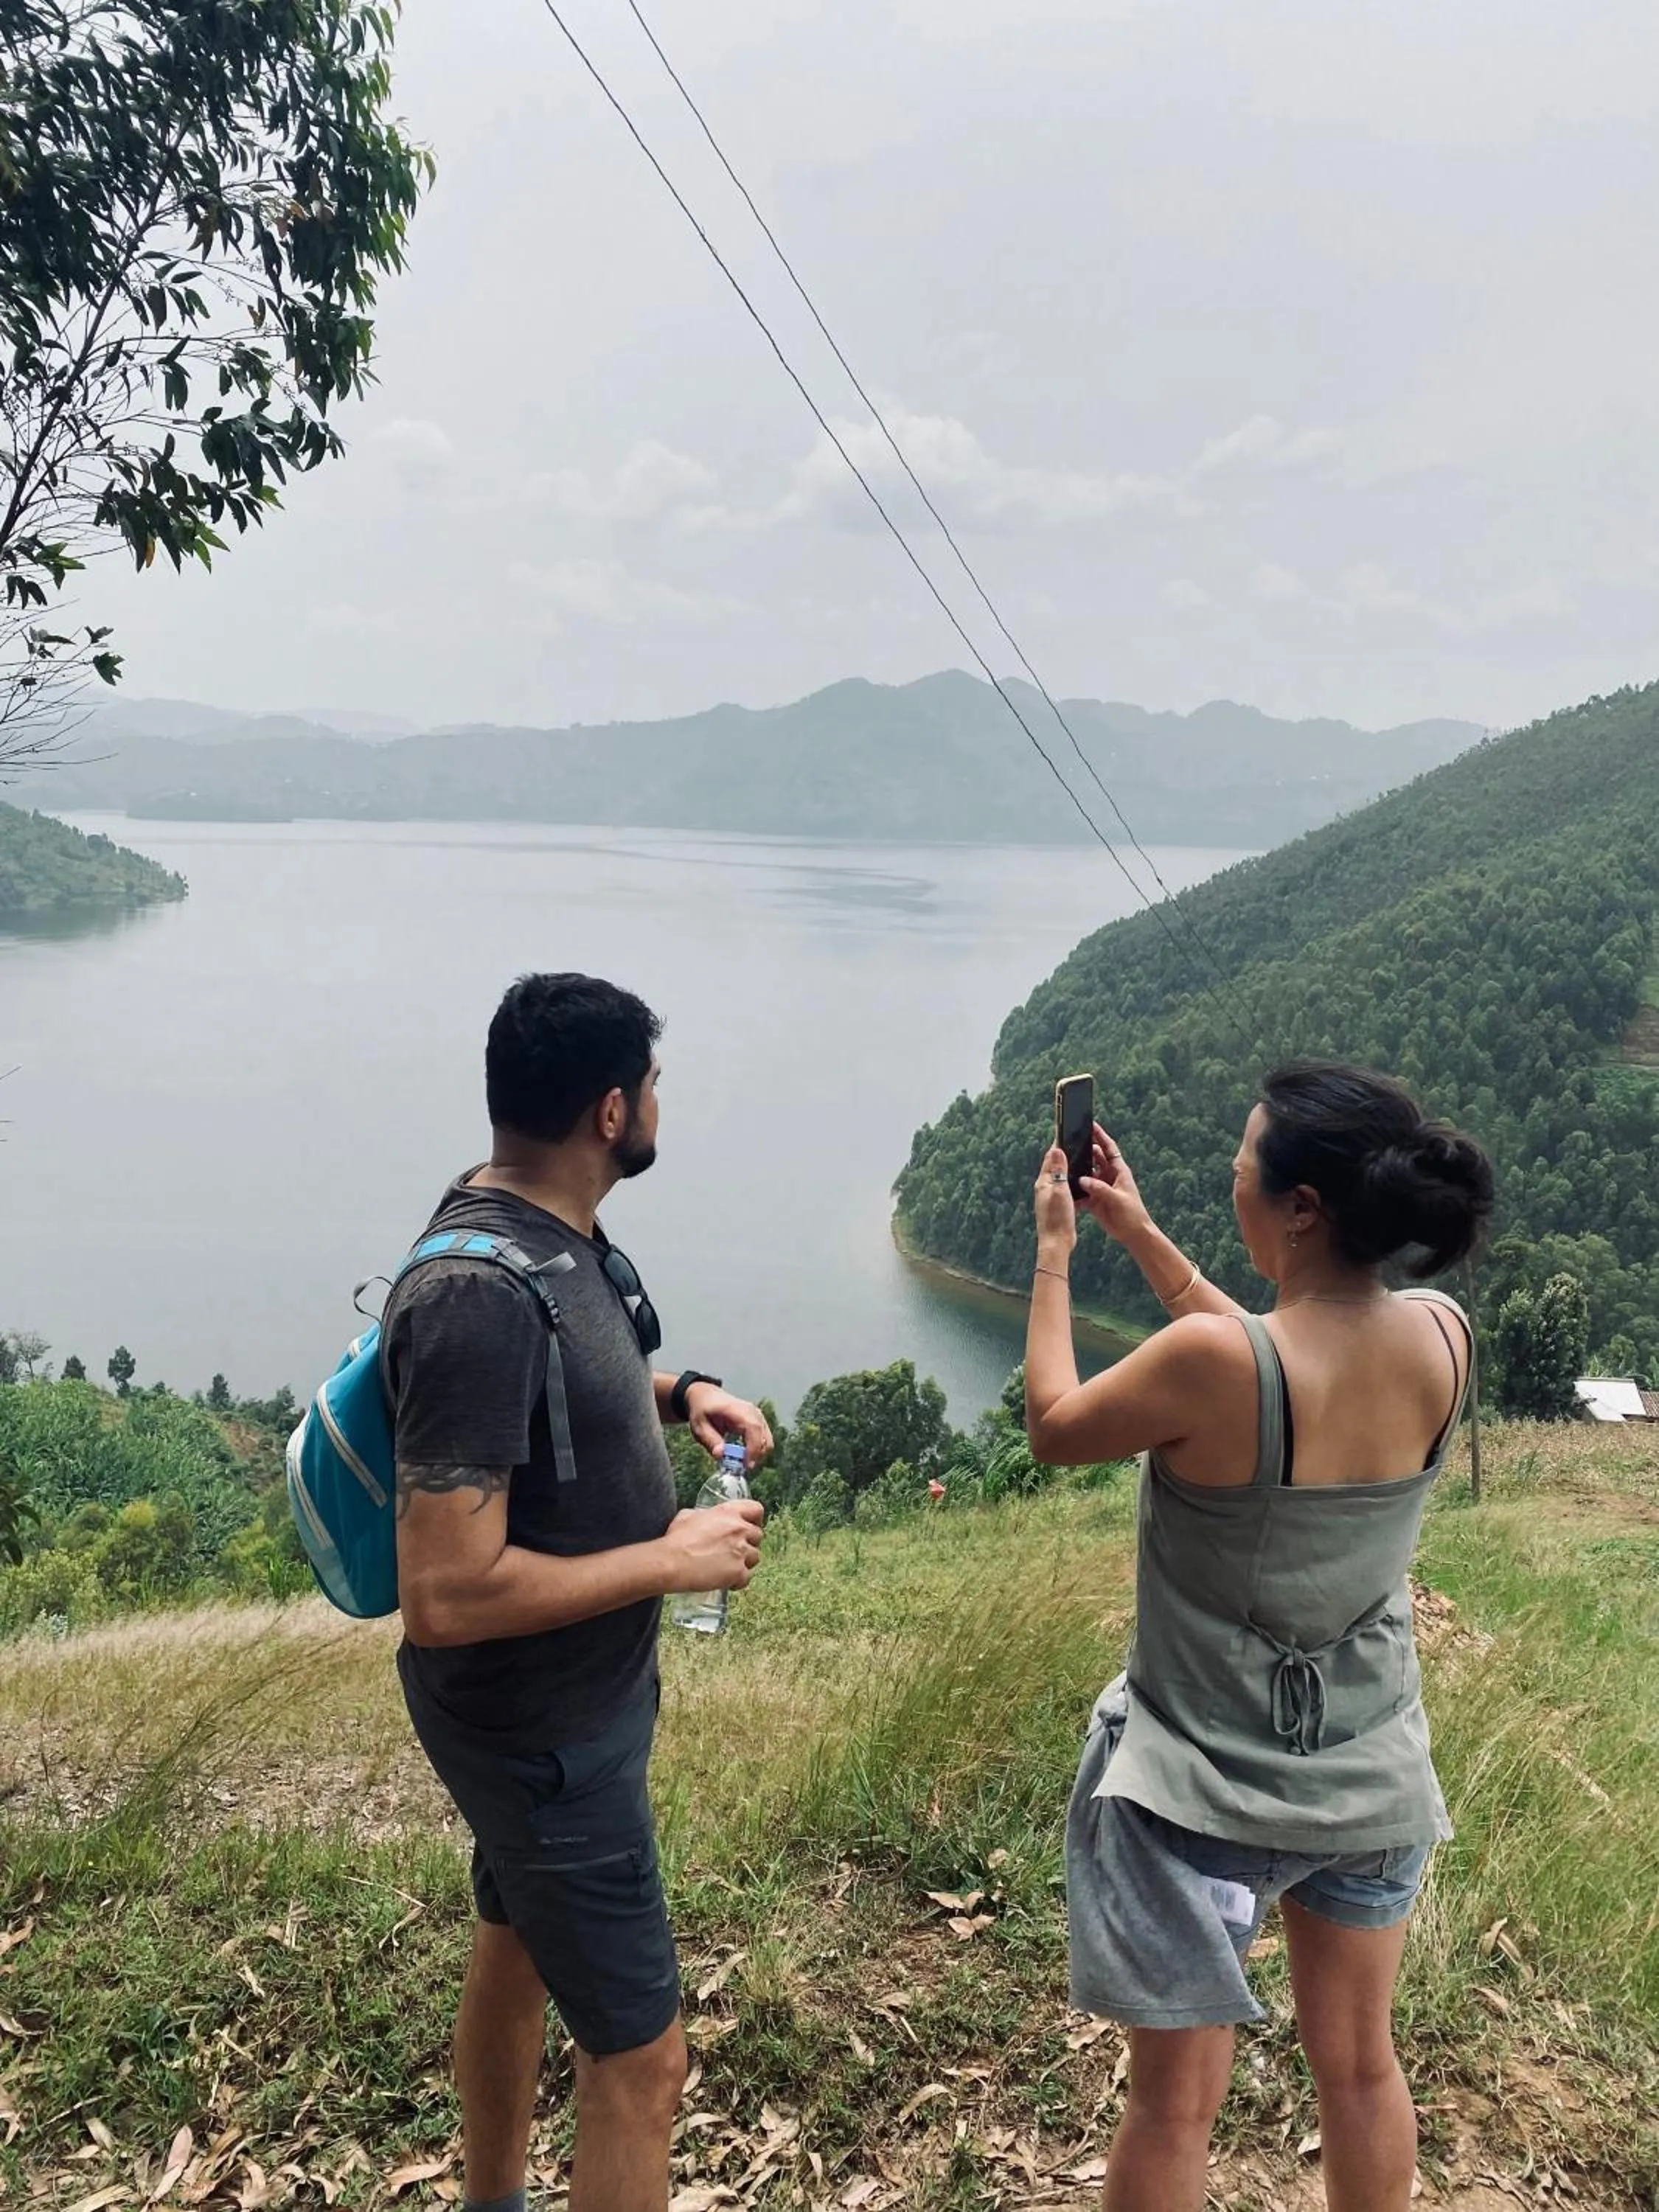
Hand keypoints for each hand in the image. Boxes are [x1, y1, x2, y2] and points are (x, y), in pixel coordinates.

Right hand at [659, 1499, 765, 1592]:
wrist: (671, 1562)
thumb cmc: (676, 1540)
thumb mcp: (688, 1516)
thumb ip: (703, 1515)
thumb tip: (704, 1518)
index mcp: (728, 1512)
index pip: (756, 1509)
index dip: (755, 1519)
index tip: (750, 1525)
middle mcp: (739, 1529)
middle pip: (758, 1536)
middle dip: (748, 1543)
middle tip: (735, 1551)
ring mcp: (741, 1551)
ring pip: (755, 1557)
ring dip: (744, 1562)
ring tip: (728, 1567)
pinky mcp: (738, 1572)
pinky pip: (747, 1577)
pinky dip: (738, 1581)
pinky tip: (727, 1582)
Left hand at [685, 1383, 774, 1466]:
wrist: (706, 1396)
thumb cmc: (703, 1410)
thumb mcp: (699, 1426)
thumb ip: (710, 1440)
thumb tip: (721, 1455)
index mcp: (737, 1410)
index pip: (753, 1429)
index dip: (753, 1448)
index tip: (746, 1465)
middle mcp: (752, 1412)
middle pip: (764, 1437)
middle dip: (757, 1456)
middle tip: (742, 1468)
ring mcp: (758, 1416)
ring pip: (767, 1440)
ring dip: (758, 1455)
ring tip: (741, 1463)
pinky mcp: (759, 1421)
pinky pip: (764, 1439)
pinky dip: (758, 1450)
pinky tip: (744, 1456)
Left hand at [1034, 1144, 1078, 1259]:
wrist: (1057, 1243)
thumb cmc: (1057, 1218)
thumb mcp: (1059, 1191)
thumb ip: (1058, 1170)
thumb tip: (1055, 1149)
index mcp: (1043, 1182)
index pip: (1050, 1158)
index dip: (1057, 1145)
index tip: (1064, 1132)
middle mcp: (1045, 1188)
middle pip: (1053, 1165)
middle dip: (1062, 1153)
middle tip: (1072, 1141)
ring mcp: (1051, 1197)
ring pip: (1059, 1176)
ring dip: (1066, 1167)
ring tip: (1077, 1157)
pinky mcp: (1058, 1205)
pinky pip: (1064, 1187)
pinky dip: (1070, 1180)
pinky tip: (1078, 1180)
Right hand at [1077, 1123, 1153, 1245]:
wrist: (1133, 1234)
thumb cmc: (1132, 1214)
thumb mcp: (1117, 1199)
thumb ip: (1099, 1188)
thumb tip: (1082, 1179)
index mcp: (1119, 1171)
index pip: (1109, 1148)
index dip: (1101, 1136)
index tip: (1091, 1124)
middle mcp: (1109, 1176)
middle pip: (1094, 1158)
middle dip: (1084, 1150)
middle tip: (1070, 1142)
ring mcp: (1101, 1187)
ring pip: (1086, 1174)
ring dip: (1078, 1170)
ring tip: (1064, 1163)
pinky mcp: (1095, 1199)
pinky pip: (1082, 1192)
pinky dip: (1075, 1190)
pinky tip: (1065, 1188)